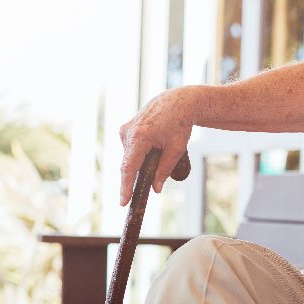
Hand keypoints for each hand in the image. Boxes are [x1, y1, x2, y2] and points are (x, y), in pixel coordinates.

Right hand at [118, 88, 197, 202]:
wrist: (179, 102)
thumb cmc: (180, 123)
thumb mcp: (176, 149)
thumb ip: (164, 170)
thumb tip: (155, 189)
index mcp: (140, 137)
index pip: (129, 167)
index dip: (126, 186)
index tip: (123, 202)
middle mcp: (128, 133)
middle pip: (129, 164)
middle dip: (135, 178)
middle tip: (142, 192)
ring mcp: (125, 130)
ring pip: (131, 157)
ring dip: (142, 162)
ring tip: (161, 151)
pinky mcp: (126, 129)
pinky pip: (131, 149)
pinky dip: (140, 154)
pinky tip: (154, 147)